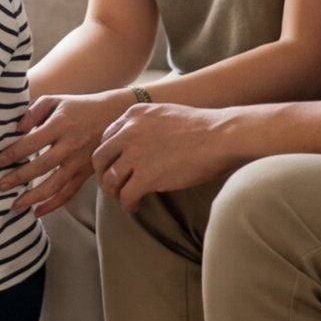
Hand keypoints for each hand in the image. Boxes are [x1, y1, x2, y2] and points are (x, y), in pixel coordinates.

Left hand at [0, 90, 134, 217]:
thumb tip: (16, 129)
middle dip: (19, 178)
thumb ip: (33, 111)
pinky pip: (69, 193)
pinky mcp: (86, 173)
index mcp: (60, 125)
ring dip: (33, 197)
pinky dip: (53, 205)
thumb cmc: (78, 107)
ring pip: (54, 185)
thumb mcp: (55, 100)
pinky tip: (38, 211)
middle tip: (0, 185)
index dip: (13, 153)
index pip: (32, 142)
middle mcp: (70, 145)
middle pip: (41, 166)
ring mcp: (79, 162)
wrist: (113, 115)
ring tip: (15, 205)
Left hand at [92, 102, 243, 213]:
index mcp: (134, 115)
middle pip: (100, 158)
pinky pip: (126, 195)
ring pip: (110, 179)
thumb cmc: (201, 127)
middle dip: (103, 174)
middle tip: (113, 185)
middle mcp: (129, 132)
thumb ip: (146, 124)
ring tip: (124, 198)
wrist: (220, 136)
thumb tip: (139, 142)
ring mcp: (136, 154)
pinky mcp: (146, 176)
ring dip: (114, 192)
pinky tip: (135, 207)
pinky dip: (128, 204)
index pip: (106, 137)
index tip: (115, 166)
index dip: (109, 155)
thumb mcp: (165, 113)